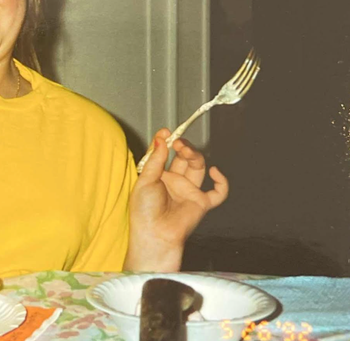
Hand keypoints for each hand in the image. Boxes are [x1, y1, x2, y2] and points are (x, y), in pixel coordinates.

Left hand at [125, 128, 228, 270]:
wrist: (154, 234)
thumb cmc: (144, 211)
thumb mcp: (145, 180)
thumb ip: (155, 159)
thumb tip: (160, 139)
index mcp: (159, 177)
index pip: (165, 154)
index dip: (166, 142)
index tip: (165, 132)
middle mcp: (175, 182)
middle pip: (183, 158)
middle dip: (182, 147)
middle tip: (178, 141)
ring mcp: (189, 192)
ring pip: (198, 167)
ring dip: (194, 156)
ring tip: (186, 150)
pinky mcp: (201, 203)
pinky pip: (218, 193)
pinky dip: (222, 181)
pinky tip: (214, 171)